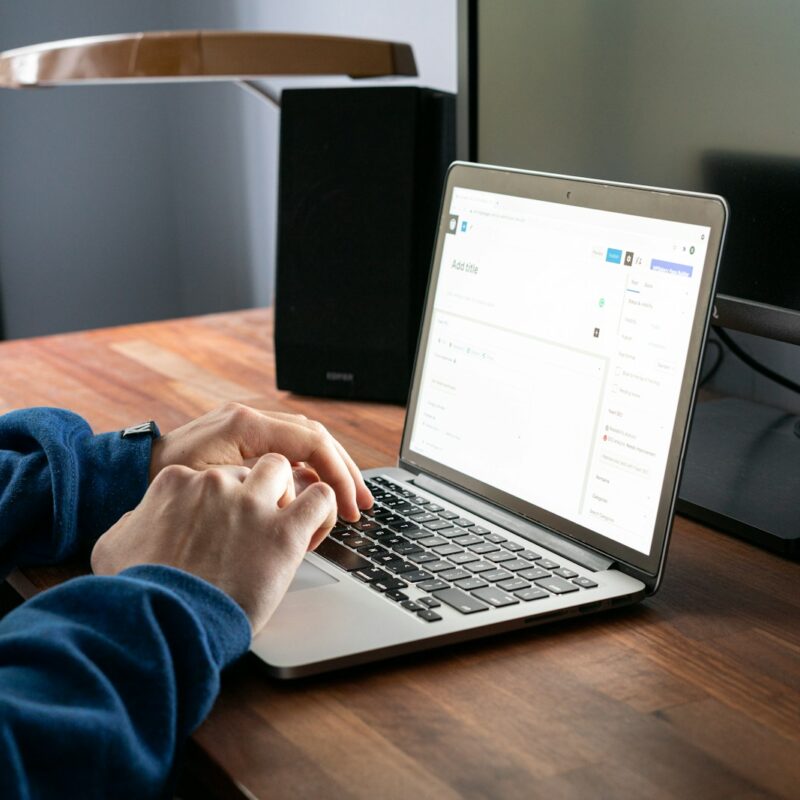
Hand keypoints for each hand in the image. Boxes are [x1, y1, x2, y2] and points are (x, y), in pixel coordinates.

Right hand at [92, 454, 336, 633]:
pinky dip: (324, 509)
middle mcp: (216, 484)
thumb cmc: (139, 593)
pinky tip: (314, 529)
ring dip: (288, 492)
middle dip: (257, 494)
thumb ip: (134, 523)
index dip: (224, 501)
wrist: (164, 624)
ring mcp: (251, 504)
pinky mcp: (284, 531)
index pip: (213, 475)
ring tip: (285, 523)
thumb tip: (141, 520)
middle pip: (250, 471)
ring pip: (285, 470)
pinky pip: (319, 497)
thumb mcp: (115, 547)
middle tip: (258, 528)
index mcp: (177, 482)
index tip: (225, 527)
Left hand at [148, 403, 371, 520]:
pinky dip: (309, 469)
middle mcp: (250, 417)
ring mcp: (248, 426)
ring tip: (349, 500)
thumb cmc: (163, 483)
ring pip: (306, 441)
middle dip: (344, 471)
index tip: (348, 506)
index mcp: (245, 425)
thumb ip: (257, 483)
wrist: (129, 472)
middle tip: (362, 505)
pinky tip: (317, 492)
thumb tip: (303, 492)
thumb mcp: (210, 486)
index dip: (336, 475)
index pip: (311, 442)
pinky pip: (289, 449)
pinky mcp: (244, 439)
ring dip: (331, 469)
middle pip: (316, 438)